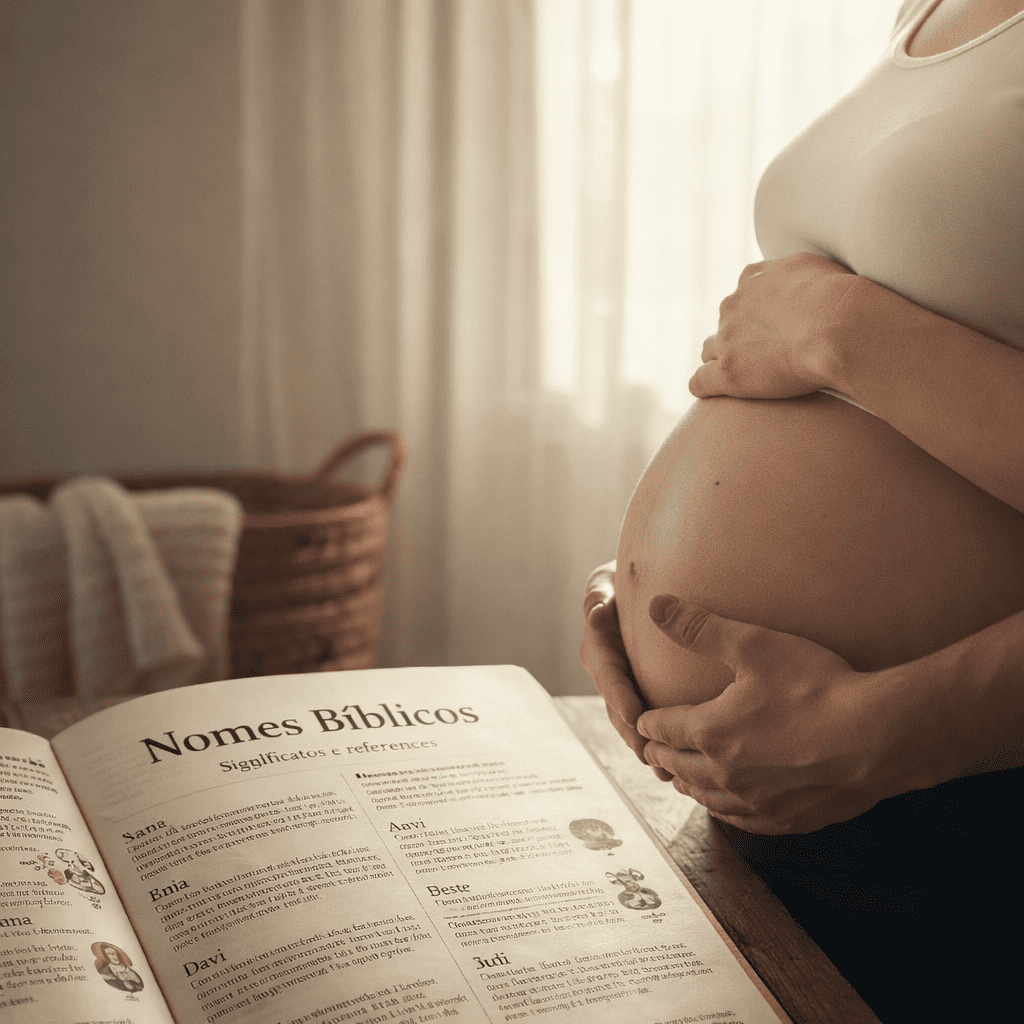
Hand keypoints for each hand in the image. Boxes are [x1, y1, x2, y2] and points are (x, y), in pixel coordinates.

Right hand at [578, 561, 671, 779]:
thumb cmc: (628, 574)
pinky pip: (650, 718)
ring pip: (633, 720)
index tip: (635, 717)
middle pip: (618, 707)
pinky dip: (661, 739)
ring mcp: (625, 684)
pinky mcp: (643, 692)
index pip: (607, 673)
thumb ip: (599, 593)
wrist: (650, 583)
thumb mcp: (609, 579)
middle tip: (651, 757)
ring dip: (646, 745)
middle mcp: (608, 669)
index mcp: (598, 643)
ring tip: (665, 770)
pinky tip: (679, 763)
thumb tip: (595, 613)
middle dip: (633, 733)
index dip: (619, 696)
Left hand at [635, 596, 922, 833]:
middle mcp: (725, 773)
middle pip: (678, 766)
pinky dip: (725, 810)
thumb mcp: (753, 644)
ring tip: (680, 779)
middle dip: (661, 754)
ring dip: (688, 784)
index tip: (641, 719)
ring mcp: (757, 802)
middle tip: (652, 750)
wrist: (879, 736)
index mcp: (709, 731)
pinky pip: (743, 821)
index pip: (662, 728)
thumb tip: (655, 606)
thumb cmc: (815, 686)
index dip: (648, 721)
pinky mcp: (789, 819)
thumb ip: (700, 627)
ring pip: (707, 798)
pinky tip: (729, 807)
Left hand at [689, 252, 858, 399]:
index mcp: (754, 279)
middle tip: (763, 354)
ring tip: (738, 374)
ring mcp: (727, 339)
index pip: (743, 295)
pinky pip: (701, 381)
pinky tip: (711, 394)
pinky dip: (704, 387)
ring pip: (710, 350)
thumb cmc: (841, 297)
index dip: (755, 313)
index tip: (771, 327)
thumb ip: (799, 274)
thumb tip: (801, 282)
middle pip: (725, 323)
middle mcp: (734, 305)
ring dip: (719, 360)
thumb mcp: (818, 268)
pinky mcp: (728, 372)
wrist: (839, 325)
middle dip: (738, 336)